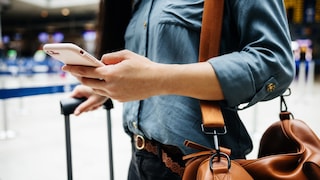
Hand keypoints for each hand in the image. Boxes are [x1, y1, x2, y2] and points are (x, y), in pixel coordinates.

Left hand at [62, 50, 223, 101]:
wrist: (158, 81)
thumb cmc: (143, 65)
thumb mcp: (126, 55)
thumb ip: (110, 58)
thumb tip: (100, 62)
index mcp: (110, 74)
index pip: (86, 72)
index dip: (74, 69)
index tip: (65, 67)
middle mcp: (110, 86)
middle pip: (88, 83)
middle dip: (79, 77)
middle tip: (74, 72)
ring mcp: (115, 95)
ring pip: (97, 90)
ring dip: (91, 84)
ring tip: (88, 77)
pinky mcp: (120, 100)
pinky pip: (108, 93)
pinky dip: (104, 87)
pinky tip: (106, 82)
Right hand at [70, 85, 108, 114]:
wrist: (111, 87)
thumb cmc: (102, 94)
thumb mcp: (92, 102)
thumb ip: (83, 107)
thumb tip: (75, 114)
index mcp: (78, 90)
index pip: (69, 100)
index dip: (73, 107)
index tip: (82, 109)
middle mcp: (79, 90)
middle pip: (77, 104)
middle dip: (86, 108)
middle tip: (93, 107)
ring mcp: (84, 92)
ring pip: (83, 104)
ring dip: (90, 107)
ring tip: (97, 104)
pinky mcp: (88, 93)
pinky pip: (87, 102)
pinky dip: (93, 104)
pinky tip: (98, 103)